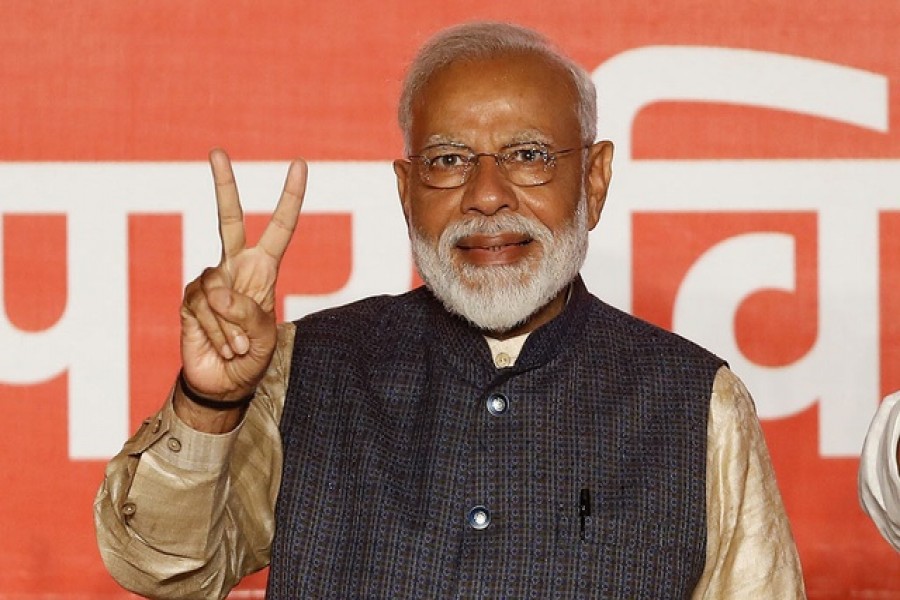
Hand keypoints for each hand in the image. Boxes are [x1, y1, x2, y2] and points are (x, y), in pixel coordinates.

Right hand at [179, 149, 306, 403]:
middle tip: (216, 151)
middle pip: (228, 219)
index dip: (290, 198)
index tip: (299, 164)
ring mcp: (209, 282)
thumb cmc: (251, 358)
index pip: (280, 228)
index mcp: (263, 270)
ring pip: (217, 287)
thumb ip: (248, 313)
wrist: (223, 385)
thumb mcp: (264, 338)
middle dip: (223, 185)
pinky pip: (202, 307)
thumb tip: (217, 292)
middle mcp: (235, 268)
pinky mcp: (189, 300)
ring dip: (230, 324)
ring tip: (236, 347)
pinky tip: (222, 347)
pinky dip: (216, 331)